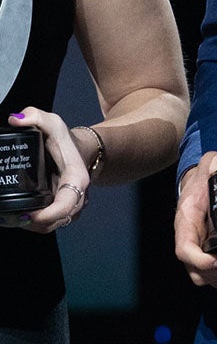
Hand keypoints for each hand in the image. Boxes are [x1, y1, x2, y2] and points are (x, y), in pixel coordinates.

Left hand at [2, 107, 89, 232]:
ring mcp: (70, 206)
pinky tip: (16, 217)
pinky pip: (49, 224)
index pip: (65, 206)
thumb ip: (35, 116)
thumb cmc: (65, 139)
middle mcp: (77, 197)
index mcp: (76, 178)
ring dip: (31, 227)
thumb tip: (15, 120)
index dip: (46, 216)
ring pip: (51, 226)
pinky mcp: (61, 210)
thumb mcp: (53, 122)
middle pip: (56, 222)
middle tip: (11, 216)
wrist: (80, 149)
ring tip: (9, 217)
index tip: (27, 214)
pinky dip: (33, 224)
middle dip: (32, 224)